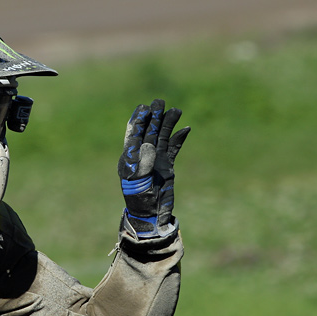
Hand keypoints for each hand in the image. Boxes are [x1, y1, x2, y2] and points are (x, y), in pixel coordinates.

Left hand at [118, 99, 188, 237]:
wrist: (151, 213)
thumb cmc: (139, 198)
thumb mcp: (137, 181)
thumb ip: (141, 162)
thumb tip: (148, 144)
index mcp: (130, 158)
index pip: (134, 134)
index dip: (139, 120)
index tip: (144, 108)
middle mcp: (143, 156)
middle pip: (149, 131)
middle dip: (154, 117)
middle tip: (159, 102)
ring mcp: (156, 159)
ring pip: (162, 137)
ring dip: (168, 124)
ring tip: (176, 110)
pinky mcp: (167, 165)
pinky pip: (174, 148)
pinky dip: (179, 138)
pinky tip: (186, 128)